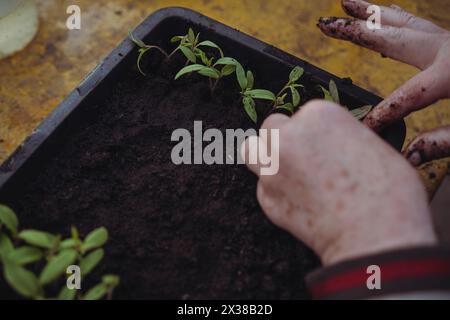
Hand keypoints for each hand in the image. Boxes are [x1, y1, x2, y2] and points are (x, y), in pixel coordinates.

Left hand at [241, 101, 436, 265]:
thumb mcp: (372, 146)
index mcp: (318, 114)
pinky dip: (277, 193)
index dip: (315, 131)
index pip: (304, 114)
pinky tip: (301, 204)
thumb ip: (341, 137)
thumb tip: (332, 144)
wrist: (375, 235)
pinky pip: (264, 188)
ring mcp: (271, 169)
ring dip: (266, 158)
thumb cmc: (387, 192)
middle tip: (304, 158)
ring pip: (253, 152)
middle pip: (272, 128)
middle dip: (285, 139)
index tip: (326, 146)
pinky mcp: (266, 199)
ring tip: (288, 172)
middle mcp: (287, 137)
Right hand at [317, 0, 449, 165]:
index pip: (403, 98)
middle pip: (393, 37)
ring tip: (348, 2)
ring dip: (374, 13)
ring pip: (406, 22)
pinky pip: (421, 26)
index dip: (380, 117)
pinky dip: (398, 19)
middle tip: (326, 24)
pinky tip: (385, 17)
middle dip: (356, 32)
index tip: (363, 132)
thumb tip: (409, 156)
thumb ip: (444, 142)